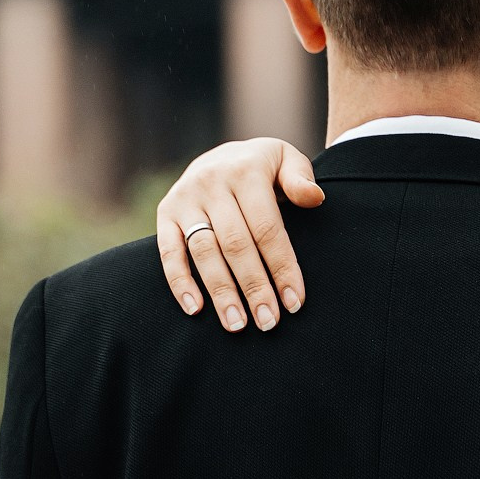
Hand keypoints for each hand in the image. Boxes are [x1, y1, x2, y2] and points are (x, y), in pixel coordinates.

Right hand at [156, 139, 322, 331]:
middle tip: (268, 322)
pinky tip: (195, 309)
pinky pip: (168, 252)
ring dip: (220, 292)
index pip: (267, 228)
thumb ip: (300, 179)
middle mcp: (212, 183)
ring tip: (237, 324)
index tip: (294, 302)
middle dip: (254, 287)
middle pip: (235, 245)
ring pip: (203, 252)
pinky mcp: (165, 213)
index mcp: (246, 172)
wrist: (223, 153)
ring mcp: (185, 199)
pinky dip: (179, 282)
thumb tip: (314, 198)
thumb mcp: (287, 161)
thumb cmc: (264, 168)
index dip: (281, 267)